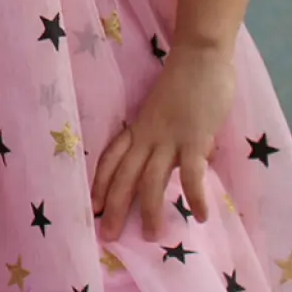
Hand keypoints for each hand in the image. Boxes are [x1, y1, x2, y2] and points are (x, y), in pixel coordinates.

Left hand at [91, 45, 237, 240]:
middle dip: (114, 206)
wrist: (199, 55)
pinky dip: (194, 196)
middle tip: (108, 236)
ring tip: (153, 236)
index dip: (100, 183)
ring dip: (150, 209)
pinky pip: (190, 173)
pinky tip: (199, 216)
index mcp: (140, 127)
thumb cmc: (187, 82)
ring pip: (151, 179)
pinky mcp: (193, 137)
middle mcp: (148, 135)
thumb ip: (174, 137)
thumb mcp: (168, 112)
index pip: (112, 158)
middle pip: (124, 175)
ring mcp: (169, 137)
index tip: (92, 207)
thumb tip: (194, 161)